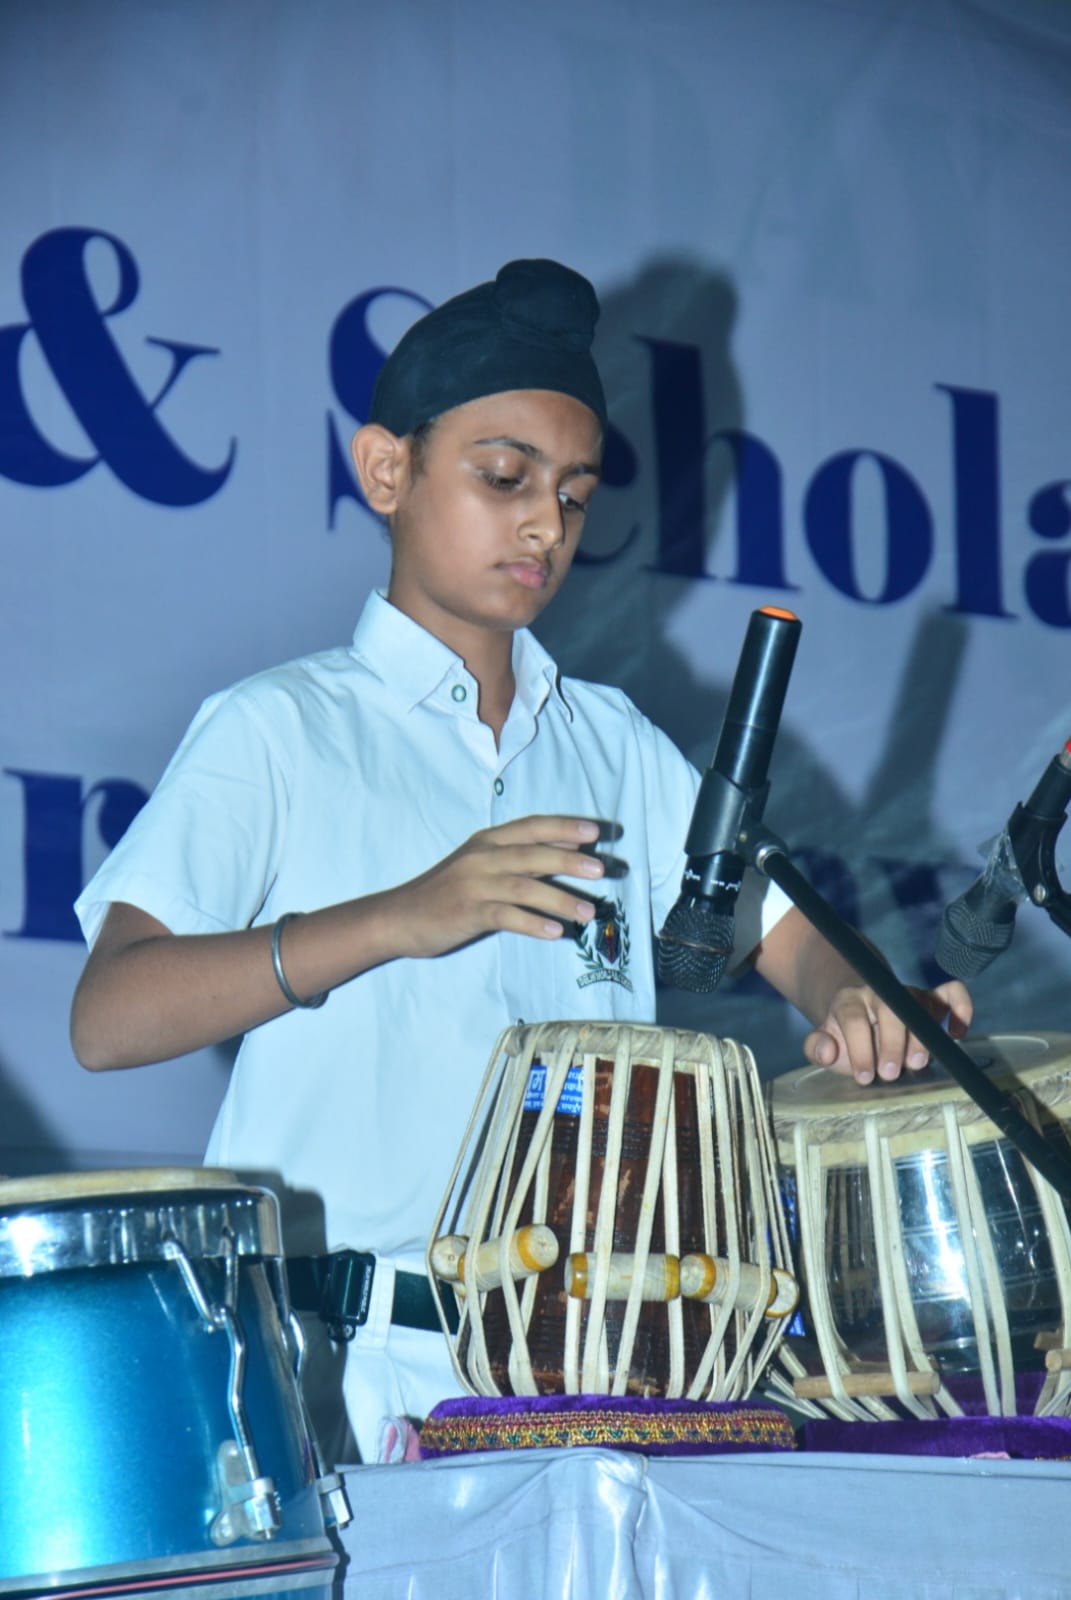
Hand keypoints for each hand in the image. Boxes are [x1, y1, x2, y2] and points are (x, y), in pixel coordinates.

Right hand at [386, 815, 605, 959]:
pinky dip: (534, 924)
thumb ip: (517, 859)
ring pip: (525, 886)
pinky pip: (507, 916)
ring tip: (588, 913)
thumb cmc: (446, 891)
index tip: (597, 831)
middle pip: (533, 853)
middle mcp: (482, 857)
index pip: (532, 827)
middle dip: (570, 860)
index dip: (564, 827)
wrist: (400, 916)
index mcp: (487, 841)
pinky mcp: (467, 913)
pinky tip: (556, 933)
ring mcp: (474, 885)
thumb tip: (567, 856)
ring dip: (561, 899)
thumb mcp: (479, 865)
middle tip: (603, 869)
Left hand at [803, 979, 972, 1085]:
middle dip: (891, 1043)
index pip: (853, 1018)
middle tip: (890, 1074)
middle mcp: (879, 992)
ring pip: (919, 1003)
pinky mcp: (931, 999)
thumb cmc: (844, 1038)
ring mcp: (906, 994)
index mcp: (848, 1001)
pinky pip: (951, 993)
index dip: (859, 1049)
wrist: (860, 1014)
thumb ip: (817, 1048)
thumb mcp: (824, 1044)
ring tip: (917, 1062)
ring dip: (922, 1034)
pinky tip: (956, 1034)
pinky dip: (960, 1007)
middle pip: (889, 1008)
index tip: (864, 1077)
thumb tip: (827, 1050)